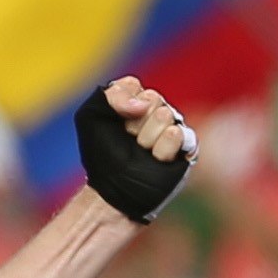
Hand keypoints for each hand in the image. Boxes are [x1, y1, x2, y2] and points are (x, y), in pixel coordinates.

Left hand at [76, 76, 195, 223]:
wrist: (112, 190)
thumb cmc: (101, 156)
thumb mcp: (90, 117)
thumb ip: (112, 95)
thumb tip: (143, 104)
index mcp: (135, 103)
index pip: (134, 86)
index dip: (120, 105)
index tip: (112, 124)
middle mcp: (157, 113)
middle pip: (152, 99)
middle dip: (133, 124)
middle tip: (128, 142)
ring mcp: (173, 129)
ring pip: (165, 115)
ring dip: (145, 138)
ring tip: (141, 153)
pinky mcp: (187, 148)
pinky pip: (178, 134)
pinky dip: (160, 149)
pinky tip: (155, 159)